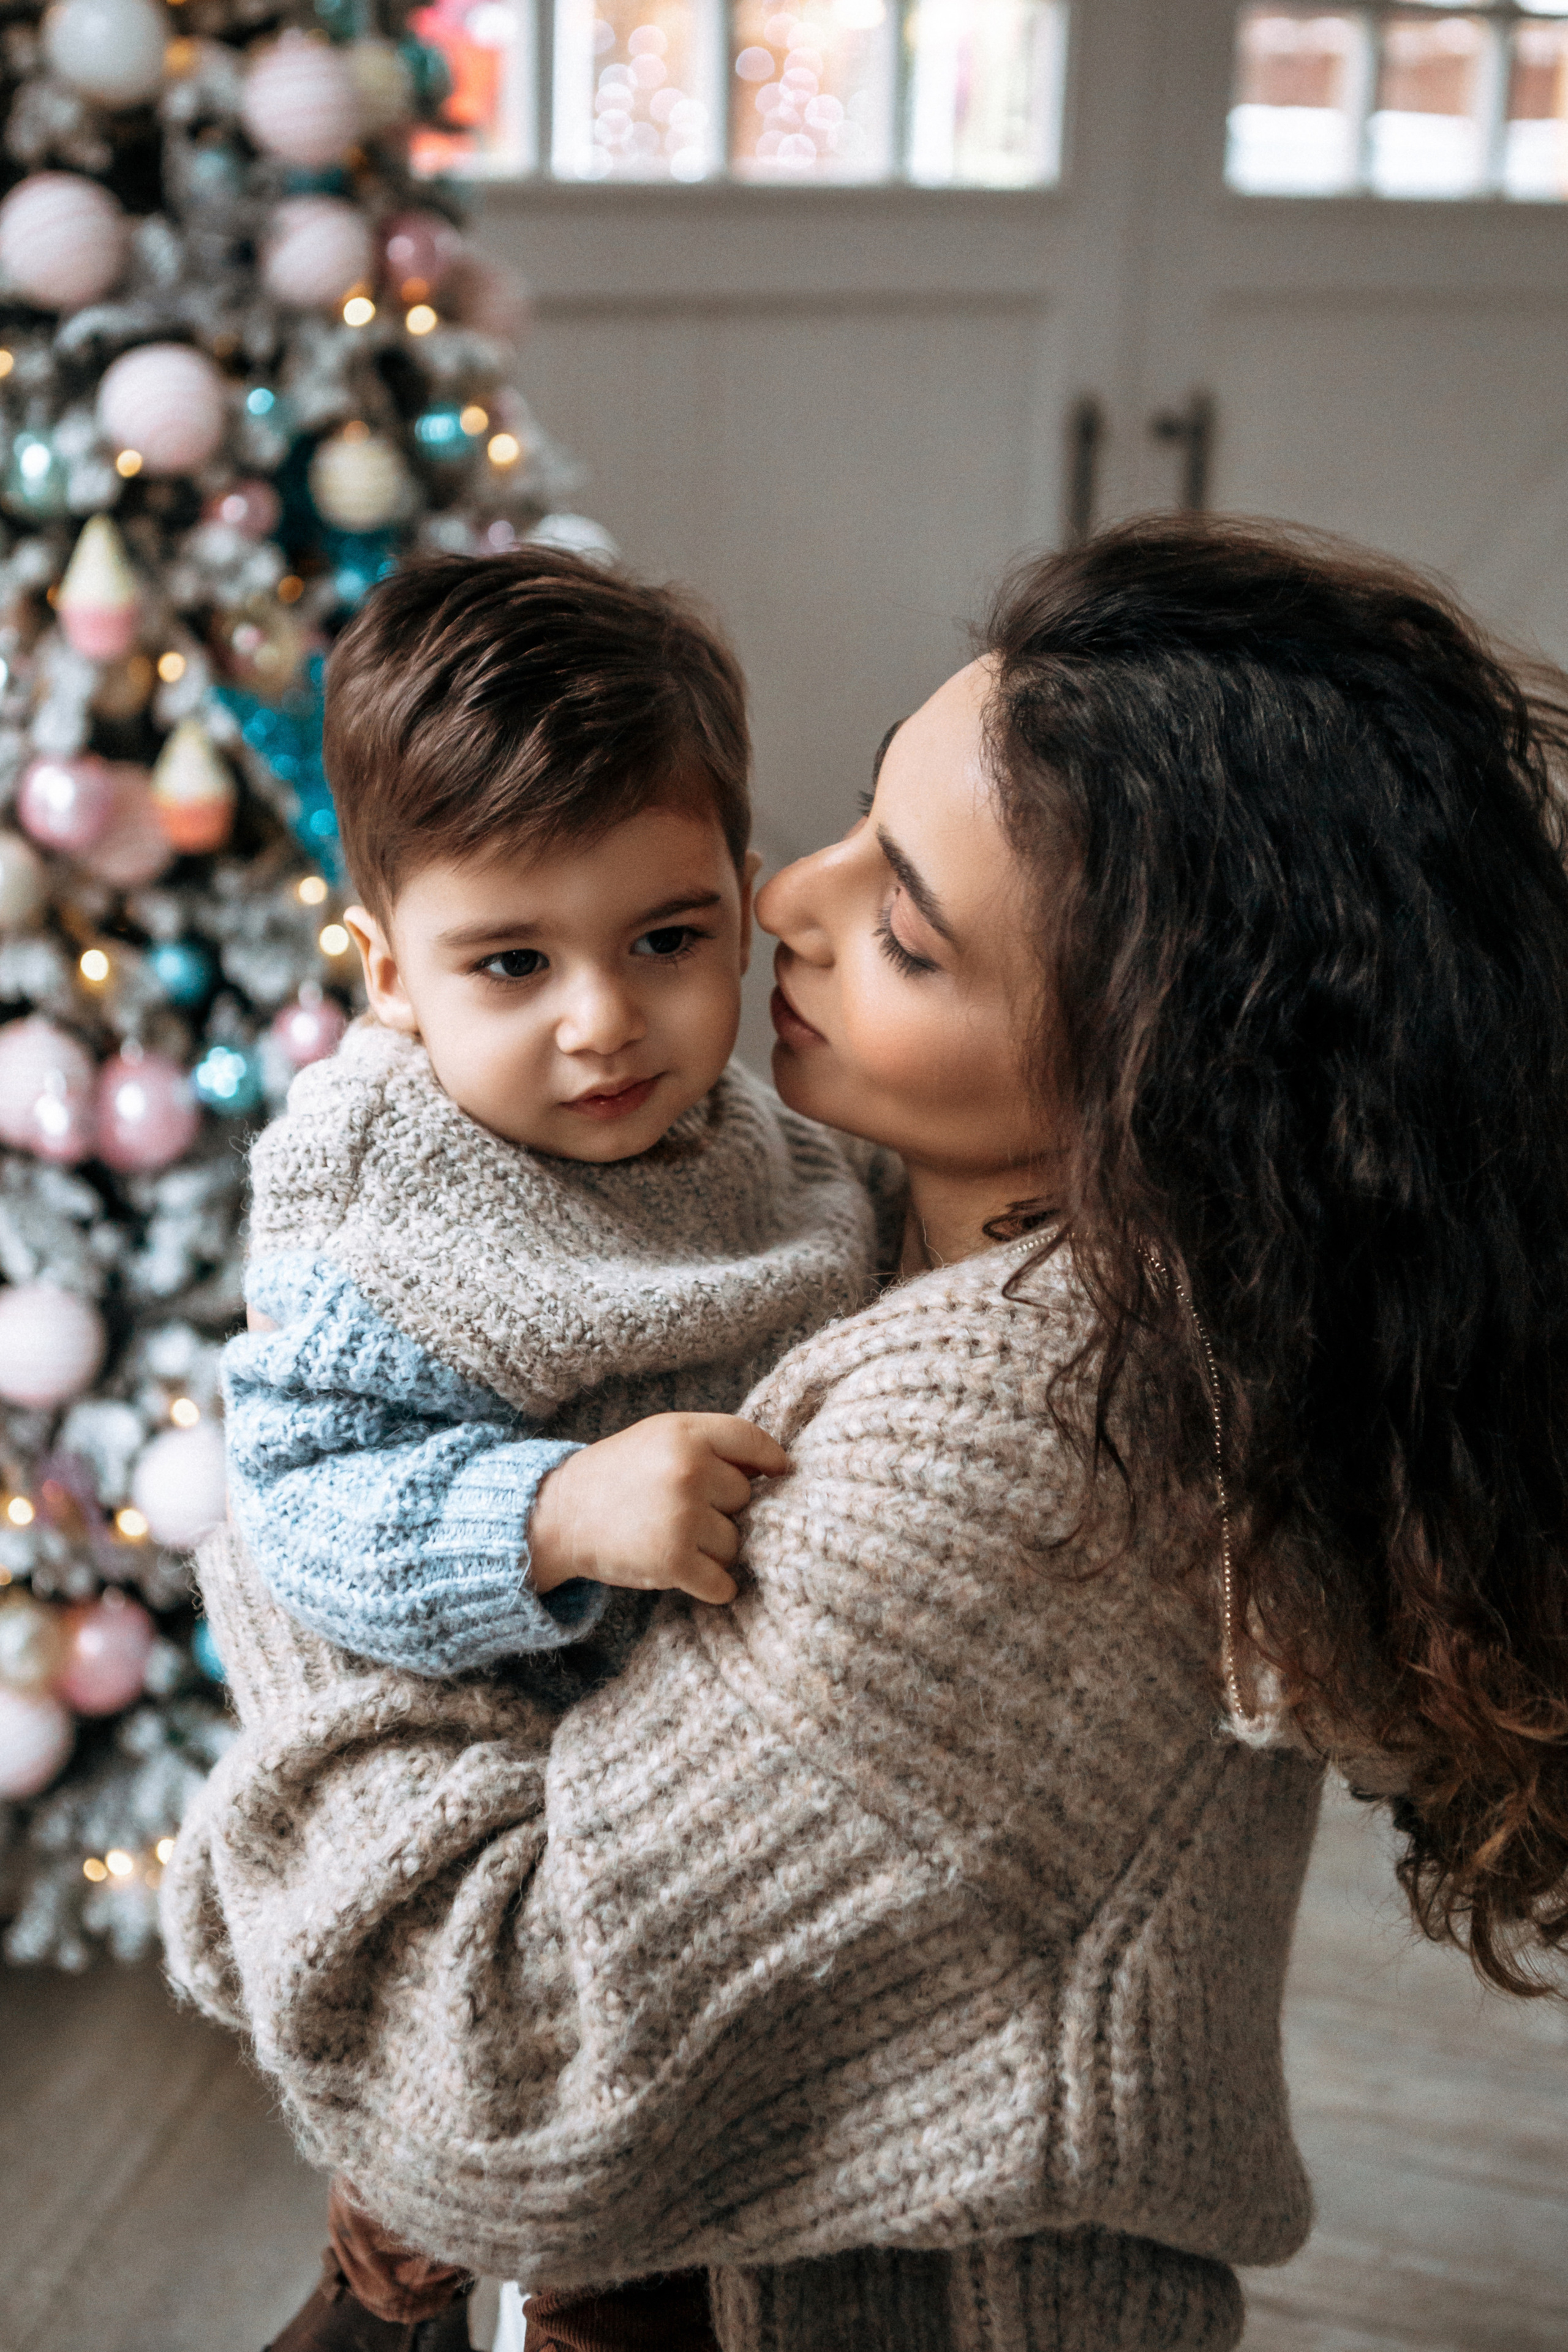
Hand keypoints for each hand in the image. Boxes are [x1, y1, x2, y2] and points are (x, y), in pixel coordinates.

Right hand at [528, 1413, 788, 1606]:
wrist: (560, 1514)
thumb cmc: (619, 1475)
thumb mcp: (661, 1437)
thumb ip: (712, 1444)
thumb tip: (774, 1469)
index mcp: (686, 1433)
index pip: (754, 1441)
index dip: (771, 1462)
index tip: (777, 1476)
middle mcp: (688, 1469)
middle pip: (746, 1498)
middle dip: (724, 1510)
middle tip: (684, 1512)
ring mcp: (681, 1515)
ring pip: (736, 1544)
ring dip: (715, 1550)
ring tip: (676, 1538)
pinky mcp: (672, 1559)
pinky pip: (722, 1582)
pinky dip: (713, 1587)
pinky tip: (690, 1574)